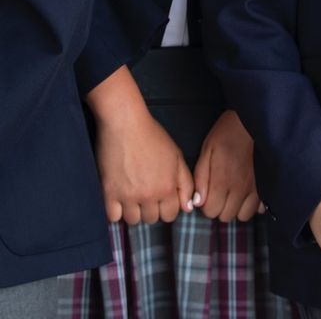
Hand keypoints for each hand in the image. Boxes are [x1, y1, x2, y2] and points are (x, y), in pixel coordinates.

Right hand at [87, 66, 194, 224]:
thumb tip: (188, 208)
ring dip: (133, 210)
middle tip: (144, 191)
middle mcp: (149, 195)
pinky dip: (115, 211)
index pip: (171, 215)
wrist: (125, 122)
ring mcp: (128, 196)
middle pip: (152, 219)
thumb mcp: (176, 155)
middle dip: (150, 208)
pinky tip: (117, 197)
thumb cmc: (152, 135)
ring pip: (133, 220)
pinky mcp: (109, 193)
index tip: (159, 196)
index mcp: (167, 187)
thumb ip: (185, 183)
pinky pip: (113, 218)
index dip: (166, 206)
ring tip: (130, 194)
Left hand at [193, 110, 261, 221]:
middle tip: (220, 190)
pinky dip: (252, 204)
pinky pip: (259, 208)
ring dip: (236, 207)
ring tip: (233, 193)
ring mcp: (254, 189)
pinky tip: (247, 193)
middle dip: (220, 206)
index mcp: (222, 182)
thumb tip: (197, 202)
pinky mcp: (265, 186)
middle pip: (226, 216)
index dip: (206, 203)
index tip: (208, 192)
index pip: (211, 212)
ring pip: (243, 215)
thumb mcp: (206, 151)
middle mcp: (239, 190)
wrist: (251, 122)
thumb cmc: (226, 134)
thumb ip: (201, 178)